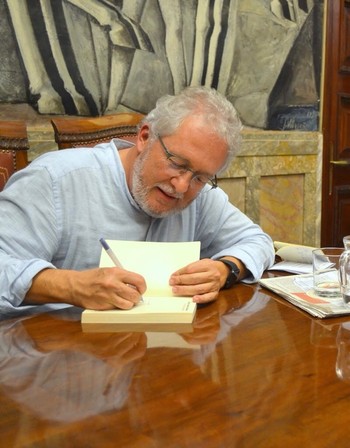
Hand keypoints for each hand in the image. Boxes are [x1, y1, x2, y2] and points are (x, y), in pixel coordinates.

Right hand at [26, 267, 146, 309]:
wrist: (75, 286)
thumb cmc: (93, 278)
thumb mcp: (108, 271)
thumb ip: (122, 277)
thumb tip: (137, 285)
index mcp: (116, 272)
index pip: (139, 280)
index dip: (142, 287)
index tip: (141, 289)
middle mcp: (113, 284)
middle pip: (135, 295)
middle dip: (137, 297)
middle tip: (133, 296)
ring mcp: (108, 296)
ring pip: (129, 304)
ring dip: (129, 304)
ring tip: (124, 300)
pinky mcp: (104, 306)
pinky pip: (118, 309)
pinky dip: (119, 307)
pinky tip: (115, 303)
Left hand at [169, 258, 227, 303]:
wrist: (223, 271)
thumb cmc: (208, 267)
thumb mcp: (201, 263)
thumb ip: (190, 268)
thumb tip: (176, 275)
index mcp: (207, 265)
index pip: (191, 269)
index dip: (181, 273)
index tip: (172, 276)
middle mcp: (212, 275)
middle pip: (194, 279)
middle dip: (181, 281)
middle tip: (172, 283)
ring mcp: (214, 285)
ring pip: (199, 288)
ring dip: (186, 290)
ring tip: (176, 290)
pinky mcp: (215, 293)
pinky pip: (208, 297)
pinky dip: (201, 299)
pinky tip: (193, 299)